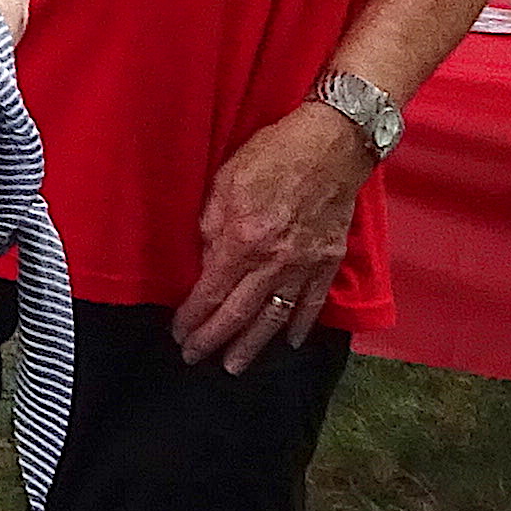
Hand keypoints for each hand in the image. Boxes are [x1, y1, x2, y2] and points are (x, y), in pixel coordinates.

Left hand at [175, 102, 372, 369]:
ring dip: (252, 346)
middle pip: (239, 313)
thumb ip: (210, 225)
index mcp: (242, 239)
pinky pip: (311, 303)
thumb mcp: (224, 180)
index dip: (192, 317)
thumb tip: (205, 260)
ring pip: (274, 318)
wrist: (333, 143)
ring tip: (234, 366)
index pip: (210, 292)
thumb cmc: (273, 154)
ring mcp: (304, 265)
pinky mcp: (328, 261)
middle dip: (213, 340)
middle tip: (194, 357)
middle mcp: (273, 261)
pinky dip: (299, 326)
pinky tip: (287, 342)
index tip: (178, 332)